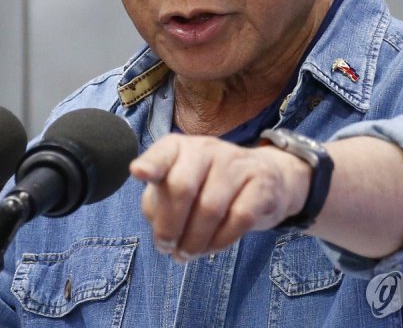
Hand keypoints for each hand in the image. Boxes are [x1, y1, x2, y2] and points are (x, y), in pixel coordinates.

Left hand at [130, 134, 310, 261]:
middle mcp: (207, 149)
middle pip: (182, 187)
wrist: (263, 179)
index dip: (151, 164)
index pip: (163, 153)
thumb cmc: (208, 186)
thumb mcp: (177, 188)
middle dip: (170, 226)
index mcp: (180, 148)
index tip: (139, 173)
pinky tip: (212, 247)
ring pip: (210, 208)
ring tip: (187, 253)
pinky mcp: (261, 183)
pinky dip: (221, 241)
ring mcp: (237, 163)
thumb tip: (156, 220)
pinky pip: (239, 218)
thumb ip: (158, 202)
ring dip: (194, 241)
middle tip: (167, 248)